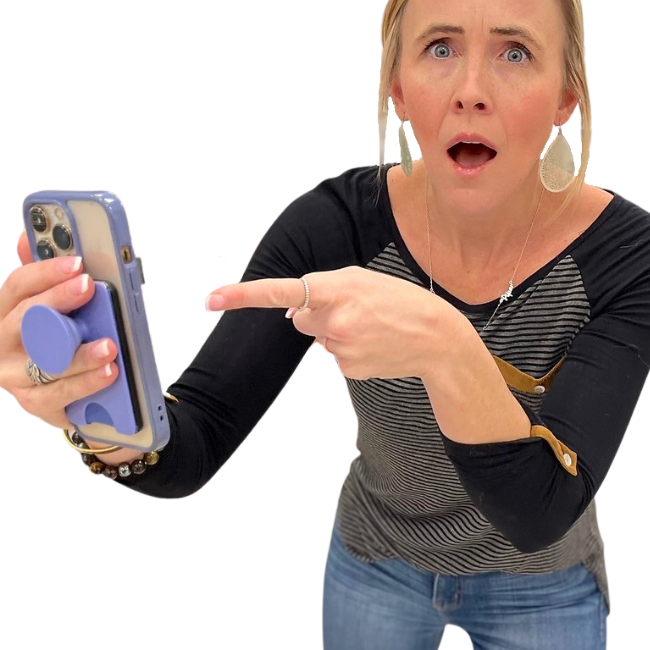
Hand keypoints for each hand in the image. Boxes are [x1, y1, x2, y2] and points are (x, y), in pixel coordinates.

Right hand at [0, 233, 120, 427]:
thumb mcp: (61, 305)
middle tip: (89, 288)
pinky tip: (108, 371)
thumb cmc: (67, 339)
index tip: (76, 263)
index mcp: (0, 312)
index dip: (46, 271)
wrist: (81, 391)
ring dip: (80, 352)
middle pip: (25, 318)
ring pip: (43, 360)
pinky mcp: (33, 404)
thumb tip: (27, 235)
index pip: (16, 286)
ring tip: (110, 344)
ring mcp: (12, 377)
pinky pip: (60, 392)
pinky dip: (87, 381)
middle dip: (58, 301)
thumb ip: (48, 274)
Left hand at [205, 266, 457, 380]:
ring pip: (317, 338)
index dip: (243, 295)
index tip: (212, 299)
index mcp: (337, 289)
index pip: (282, 292)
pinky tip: (373, 343)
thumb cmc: (401, 301)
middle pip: (300, 318)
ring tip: (371, 326)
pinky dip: (349, 349)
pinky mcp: (347, 369)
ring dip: (336, 331)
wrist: (437, 338)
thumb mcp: (363, 280)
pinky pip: (333, 355)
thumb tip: (292, 315)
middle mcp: (335, 320)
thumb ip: (324, 289)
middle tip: (354, 309)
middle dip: (317, 313)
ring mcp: (341, 348)